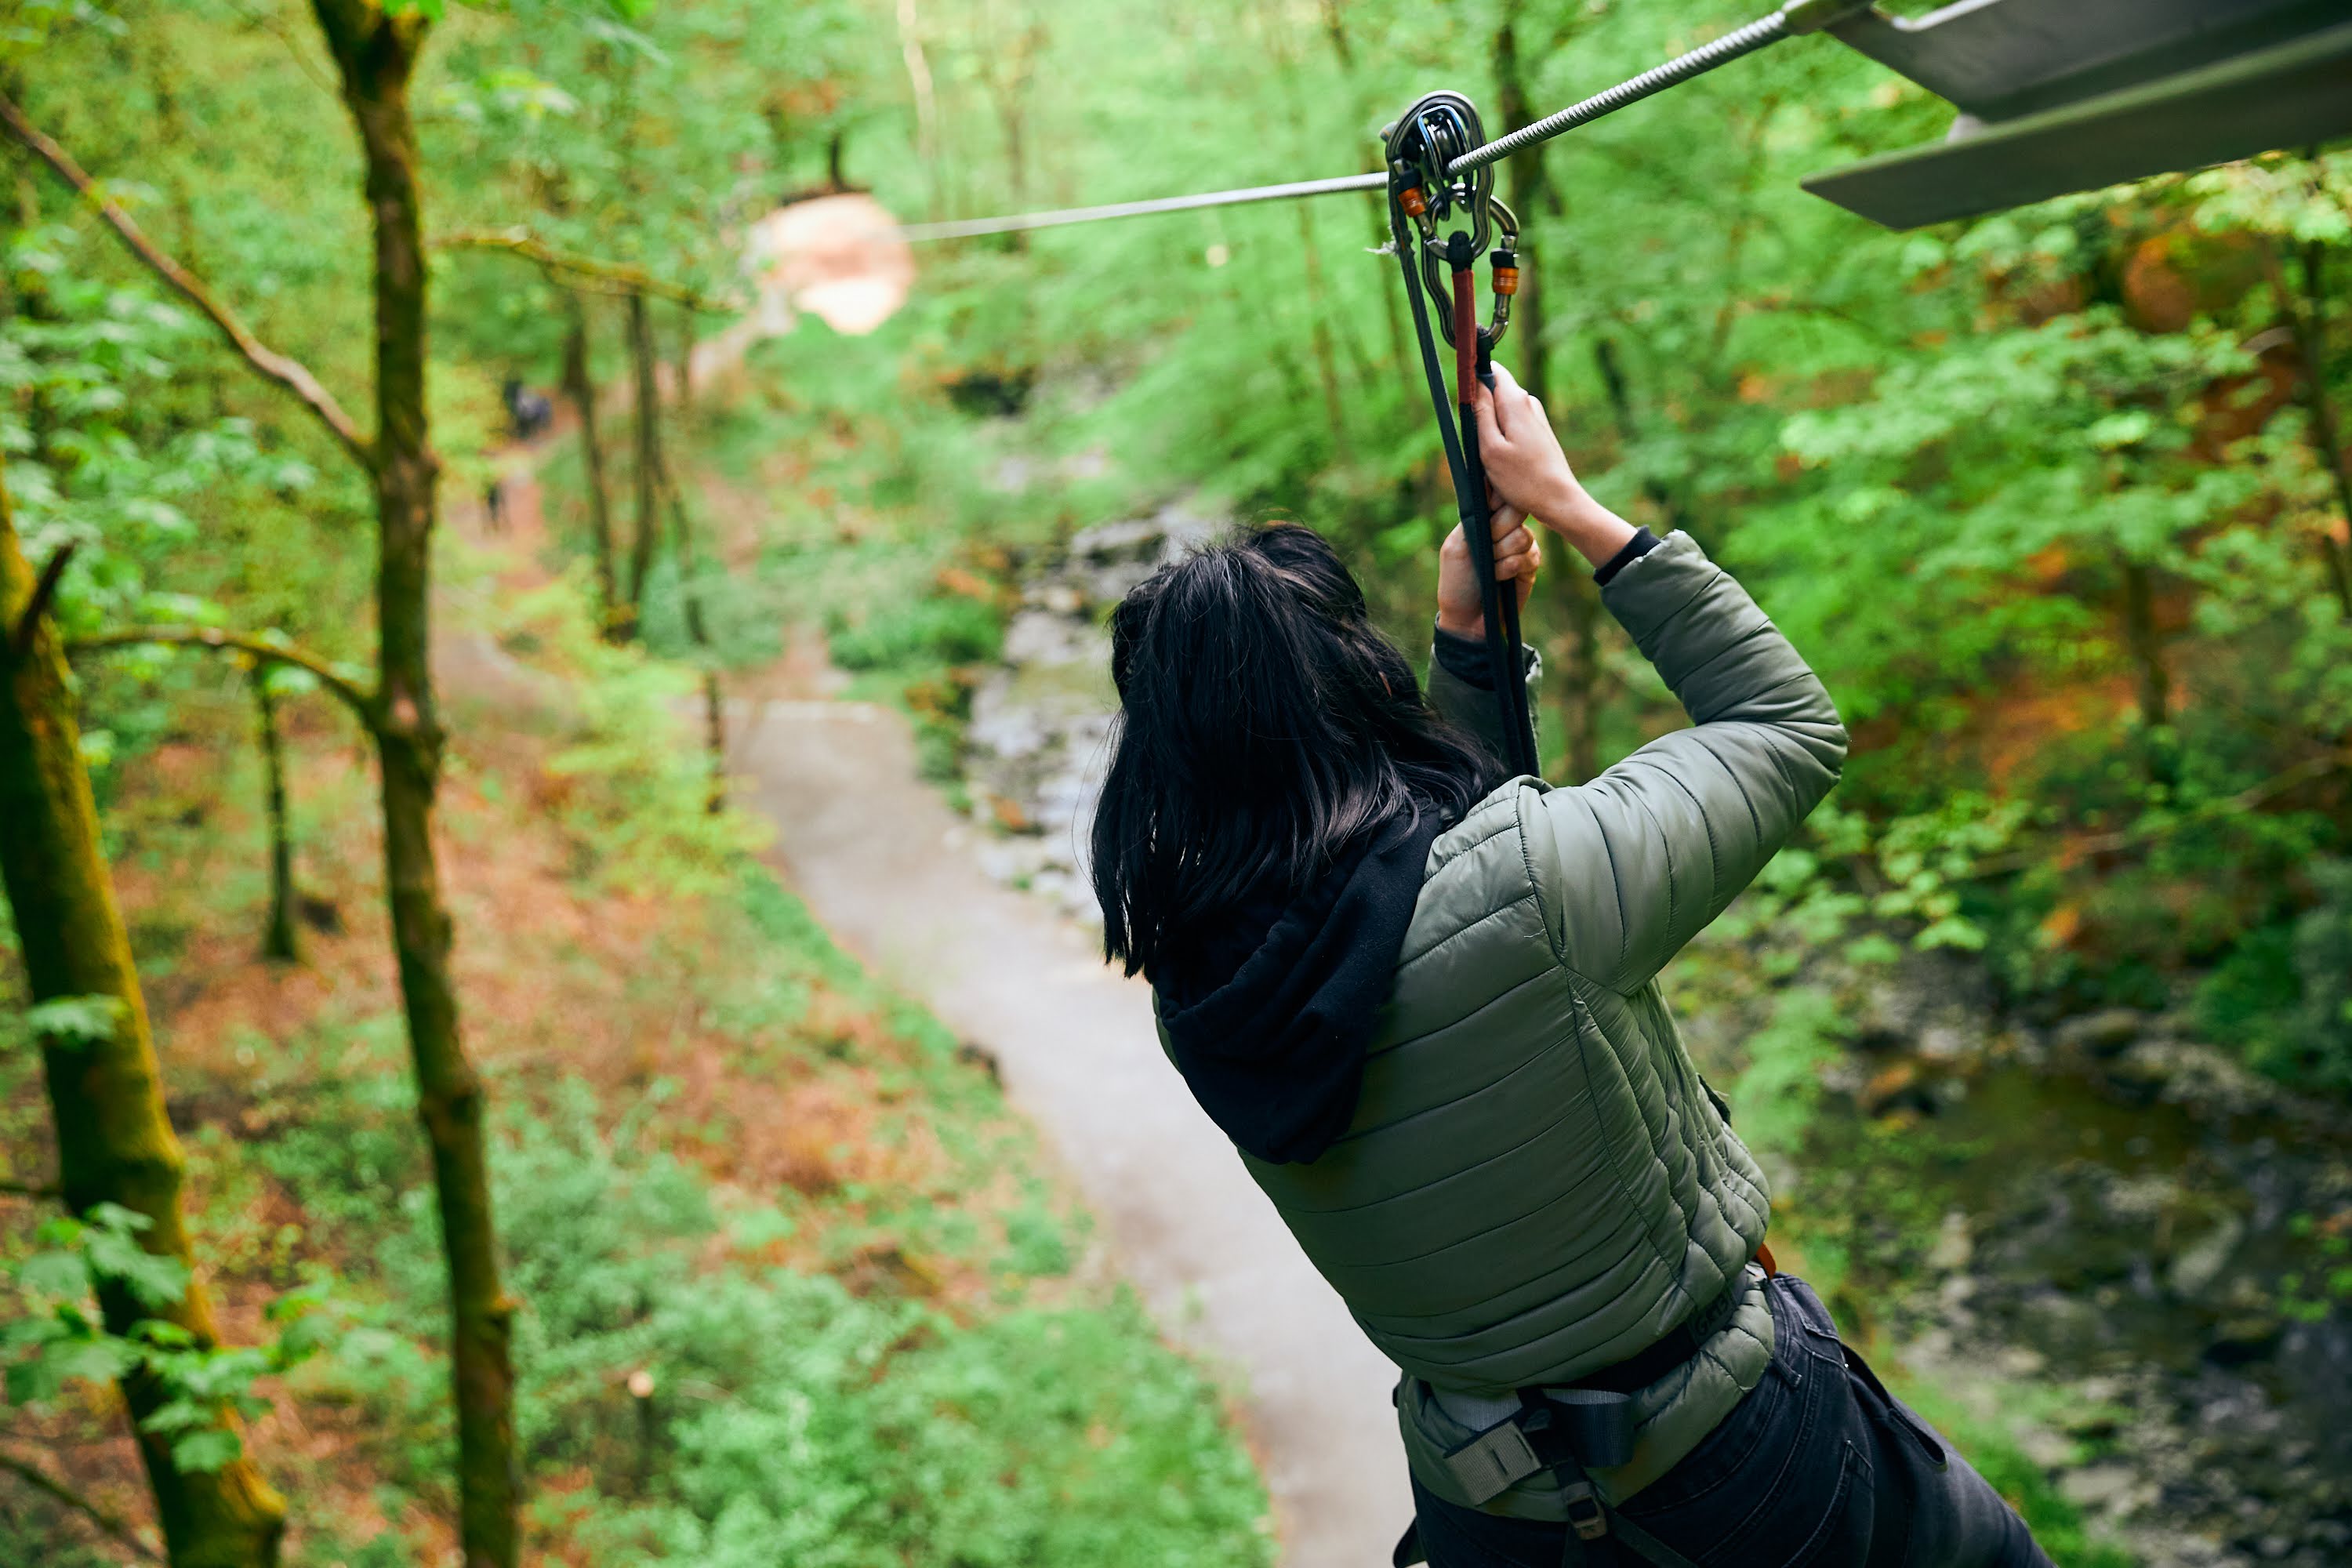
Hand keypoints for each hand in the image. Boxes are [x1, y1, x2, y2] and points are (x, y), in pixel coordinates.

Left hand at [1436, 501, 1539, 640]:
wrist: (1468, 620)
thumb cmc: (1456, 583)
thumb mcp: (1456, 547)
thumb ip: (1473, 518)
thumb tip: (1486, 486)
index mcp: (1483, 520)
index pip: (1499, 495)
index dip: (1498, 499)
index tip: (1490, 509)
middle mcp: (1503, 529)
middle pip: (1516, 510)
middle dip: (1499, 529)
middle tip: (1487, 546)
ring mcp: (1519, 546)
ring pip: (1524, 535)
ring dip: (1503, 553)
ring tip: (1490, 569)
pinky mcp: (1530, 565)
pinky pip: (1531, 556)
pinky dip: (1512, 567)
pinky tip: (1500, 578)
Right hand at [1473, 364, 1636, 568]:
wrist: (1559, 500)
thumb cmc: (1523, 479)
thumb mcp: (1490, 448)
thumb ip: (1480, 413)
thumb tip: (1474, 384)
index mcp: (1516, 401)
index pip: (1492, 370)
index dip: (1474, 380)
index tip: (1465, 404)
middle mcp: (1529, 403)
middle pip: (1495, 392)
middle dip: (1480, 411)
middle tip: (1479, 443)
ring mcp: (1536, 417)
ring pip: (1502, 412)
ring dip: (1491, 431)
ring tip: (1494, 459)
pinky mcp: (1539, 431)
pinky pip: (1512, 426)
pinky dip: (1503, 440)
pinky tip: (1506, 464)